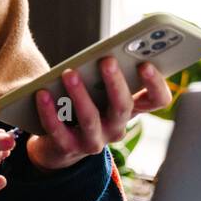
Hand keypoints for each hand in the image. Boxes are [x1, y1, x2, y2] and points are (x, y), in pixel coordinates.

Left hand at [25, 56, 172, 171]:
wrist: (57, 146)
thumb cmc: (81, 107)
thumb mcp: (98, 93)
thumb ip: (105, 76)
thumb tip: (105, 52)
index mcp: (129, 110)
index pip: (157, 101)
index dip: (156, 84)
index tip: (146, 64)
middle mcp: (116, 128)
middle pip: (124, 107)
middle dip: (115, 82)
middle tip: (107, 60)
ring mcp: (94, 142)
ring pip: (90, 118)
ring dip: (80, 94)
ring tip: (69, 73)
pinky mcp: (68, 148)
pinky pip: (58, 129)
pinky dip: (49, 110)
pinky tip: (42, 94)